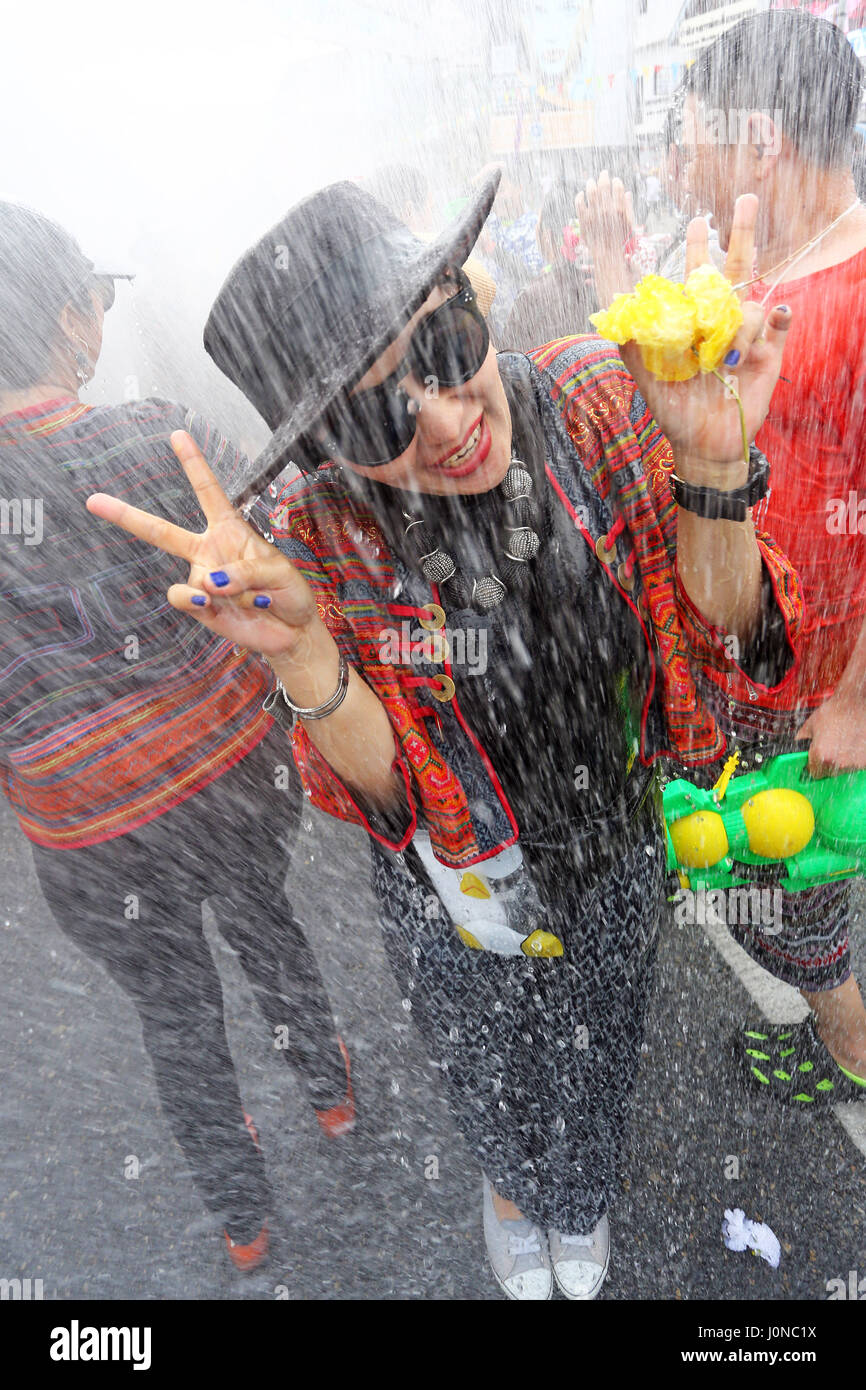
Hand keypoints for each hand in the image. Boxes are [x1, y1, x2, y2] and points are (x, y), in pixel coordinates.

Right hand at [86, 430, 318, 657]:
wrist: (292, 632)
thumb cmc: (290, 594)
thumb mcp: (279, 573)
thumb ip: (246, 572)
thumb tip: (209, 582)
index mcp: (230, 530)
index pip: (208, 491)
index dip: (193, 463)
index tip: (176, 434)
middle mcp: (209, 551)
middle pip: (162, 532)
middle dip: (127, 516)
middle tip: (93, 501)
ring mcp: (202, 580)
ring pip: (194, 578)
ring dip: (224, 588)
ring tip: (250, 598)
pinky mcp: (200, 607)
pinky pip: (185, 598)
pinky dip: (198, 600)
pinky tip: (214, 602)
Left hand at [575, 170, 635, 257]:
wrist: (607, 253)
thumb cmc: (620, 238)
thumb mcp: (629, 223)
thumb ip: (628, 207)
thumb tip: (627, 192)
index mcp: (619, 209)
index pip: (617, 186)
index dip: (616, 181)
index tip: (615, 181)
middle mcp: (607, 209)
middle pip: (604, 185)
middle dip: (604, 176)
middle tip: (603, 174)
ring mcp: (594, 213)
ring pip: (591, 190)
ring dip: (591, 183)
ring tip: (591, 181)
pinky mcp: (584, 219)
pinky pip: (579, 202)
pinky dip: (580, 196)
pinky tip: (582, 194)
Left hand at [619, 195, 792, 476]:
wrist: (704, 444)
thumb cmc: (675, 410)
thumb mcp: (648, 379)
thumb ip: (632, 346)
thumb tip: (612, 314)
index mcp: (695, 320)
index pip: (698, 275)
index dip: (699, 247)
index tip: (697, 219)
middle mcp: (723, 320)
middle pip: (736, 267)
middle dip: (742, 232)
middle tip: (747, 198)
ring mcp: (750, 334)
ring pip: (749, 306)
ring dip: (738, 328)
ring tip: (727, 361)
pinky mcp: (771, 354)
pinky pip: (779, 325)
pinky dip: (776, 319)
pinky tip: (774, 317)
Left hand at [797, 695, 865, 776]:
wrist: (855, 703)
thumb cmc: (834, 712)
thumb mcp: (810, 725)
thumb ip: (802, 739)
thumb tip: (798, 746)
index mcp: (821, 756)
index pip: (814, 773)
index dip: (813, 766)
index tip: (814, 762)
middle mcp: (838, 763)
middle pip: (829, 773)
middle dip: (827, 763)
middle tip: (829, 749)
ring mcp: (854, 763)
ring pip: (843, 769)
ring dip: (841, 760)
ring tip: (842, 743)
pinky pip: (855, 763)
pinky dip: (853, 757)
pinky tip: (851, 744)